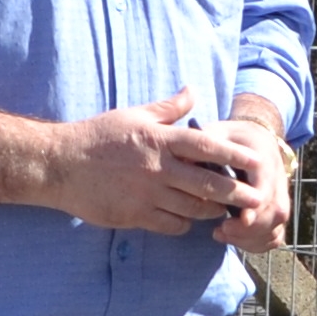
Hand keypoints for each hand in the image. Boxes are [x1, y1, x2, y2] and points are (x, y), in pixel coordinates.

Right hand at [41, 92, 249, 234]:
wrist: (60, 165)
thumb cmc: (98, 136)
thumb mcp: (133, 114)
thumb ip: (167, 108)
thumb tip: (192, 91)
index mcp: (158, 139)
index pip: (205, 147)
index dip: (233, 155)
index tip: (254, 162)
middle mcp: (156, 167)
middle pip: (206, 184)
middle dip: (235, 194)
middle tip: (256, 200)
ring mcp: (146, 194)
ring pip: (192, 208)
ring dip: (212, 211)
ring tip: (225, 211)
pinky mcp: (134, 215)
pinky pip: (171, 224)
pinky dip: (185, 223)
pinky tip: (189, 219)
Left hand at [190, 103, 297, 250]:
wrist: (256, 138)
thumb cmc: (231, 137)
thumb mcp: (217, 132)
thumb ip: (204, 146)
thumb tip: (184, 164)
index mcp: (264, 159)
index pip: (266, 188)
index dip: (254, 208)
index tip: (235, 221)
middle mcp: (278, 179)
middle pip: (275, 212)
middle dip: (249, 229)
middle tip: (220, 231)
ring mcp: (280, 197)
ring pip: (277, 227)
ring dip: (250, 239)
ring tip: (222, 235)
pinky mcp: (277, 210)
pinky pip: (276, 236)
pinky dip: (258, 244)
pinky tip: (234, 239)